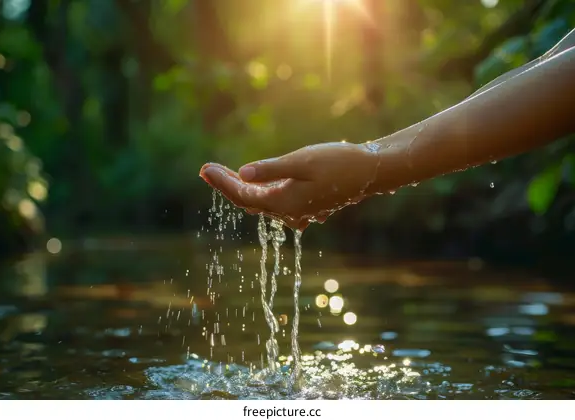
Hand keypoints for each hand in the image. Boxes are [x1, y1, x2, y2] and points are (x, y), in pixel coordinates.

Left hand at [199, 142, 381, 230]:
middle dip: (227, 185)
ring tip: (224, 174)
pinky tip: (255, 183)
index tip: (204, 169)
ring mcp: (299, 211)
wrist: (370, 172)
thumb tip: (242, 174)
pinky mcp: (307, 204)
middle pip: (250, 201)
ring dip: (243, 189)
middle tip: (206, 170)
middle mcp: (289, 212)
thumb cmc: (338, 163)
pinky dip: (262, 191)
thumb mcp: (301, 162)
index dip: (221, 183)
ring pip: (263, 202)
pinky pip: (277, 202)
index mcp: (284, 203)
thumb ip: (270, 170)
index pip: (243, 196)